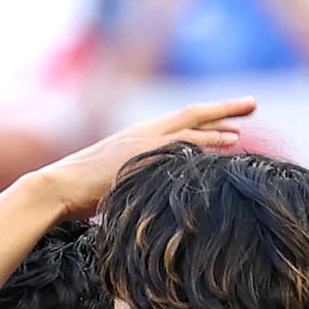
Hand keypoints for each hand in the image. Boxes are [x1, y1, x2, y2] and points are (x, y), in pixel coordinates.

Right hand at [30, 97, 255, 215]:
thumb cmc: (77, 197)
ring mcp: (142, 140)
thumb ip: (133, 187)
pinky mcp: (142, 151)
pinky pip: (183, 141)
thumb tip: (147, 204)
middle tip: (252, 104)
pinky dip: (208, 140)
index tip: (231, 123)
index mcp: (136, 141)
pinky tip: (229, 141)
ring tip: (247, 121)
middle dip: (223, 109)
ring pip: (191, 124)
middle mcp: (142, 134)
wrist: (56, 189)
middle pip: (191, 115)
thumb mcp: (112, 189)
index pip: (179, 125)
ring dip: (222, 122)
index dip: (206, 123)